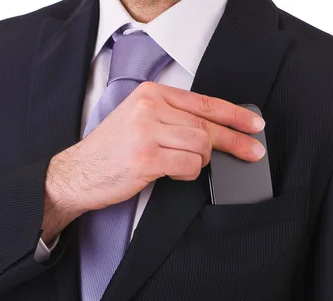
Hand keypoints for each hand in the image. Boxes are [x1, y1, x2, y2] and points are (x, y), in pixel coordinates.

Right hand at [46, 82, 266, 215]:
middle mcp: (149, 108)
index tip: (254, 124)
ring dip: (199, 162)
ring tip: (182, 166)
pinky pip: (189, 165)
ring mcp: (147, 132)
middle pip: (207, 125)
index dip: (234, 114)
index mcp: (150, 94)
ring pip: (201, 145)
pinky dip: (187, 174)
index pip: (204, 102)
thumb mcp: (139, 120)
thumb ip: (172, 118)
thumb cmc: (111, 150)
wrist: (78, 173)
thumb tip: (212, 130)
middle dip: (234, 142)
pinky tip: (173, 173)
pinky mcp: (147, 157)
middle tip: (253, 152)